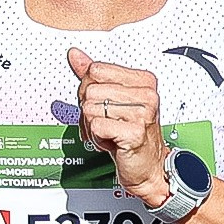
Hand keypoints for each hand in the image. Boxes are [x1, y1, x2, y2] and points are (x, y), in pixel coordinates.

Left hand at [68, 49, 167, 205]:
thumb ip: (94, 77)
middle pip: (90, 90)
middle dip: (89, 112)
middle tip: (106, 124)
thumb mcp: (113, 101)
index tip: (103, 105)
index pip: (96, 70)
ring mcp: (143, 113)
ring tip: (110, 134)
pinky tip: (111, 143)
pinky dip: (97, 139)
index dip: (89, 91)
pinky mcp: (135, 132)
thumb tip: (75, 55)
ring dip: (93, 127)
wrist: (149, 167)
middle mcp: (146, 94)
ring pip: (90, 109)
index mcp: (142, 80)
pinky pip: (97, 126)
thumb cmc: (132, 135)